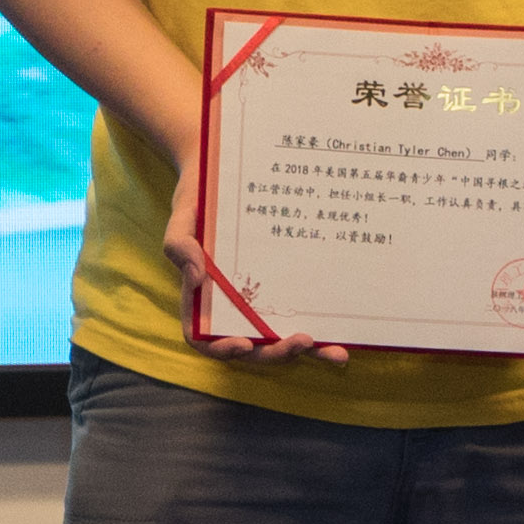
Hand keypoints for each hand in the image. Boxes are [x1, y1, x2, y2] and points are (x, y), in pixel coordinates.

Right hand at [163, 150, 354, 364]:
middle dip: (276, 352)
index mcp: (201, 297)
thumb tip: (195, 277)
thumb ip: (179, 246)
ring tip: (337, 354)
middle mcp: (232, 305)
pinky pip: (300, 313)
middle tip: (303, 341)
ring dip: (309, 353)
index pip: (202, 337)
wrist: (225, 169)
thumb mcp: (182, 216)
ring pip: (280, 338)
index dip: (220, 348)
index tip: (241, 343)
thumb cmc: (200, 196)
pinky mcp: (286, 285)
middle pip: (250, 346)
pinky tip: (344, 336)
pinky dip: (322, 330)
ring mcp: (260, 298)